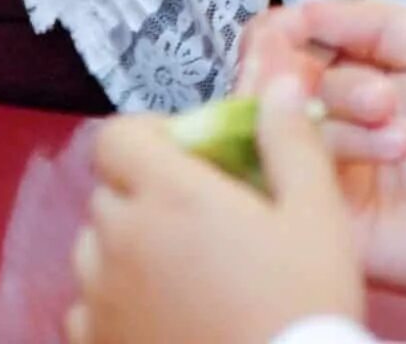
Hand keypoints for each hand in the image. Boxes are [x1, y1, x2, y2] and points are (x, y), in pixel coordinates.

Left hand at [68, 79, 363, 343]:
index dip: (148, 139)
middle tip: (200, 224)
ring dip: (128, 251)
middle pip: (111, 193)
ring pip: (95, 250)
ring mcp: (100, 295)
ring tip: (184, 276)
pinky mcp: (95, 341)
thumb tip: (279, 86)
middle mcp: (119, 238)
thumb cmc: (303, 306)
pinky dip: (115, 306)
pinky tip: (164, 318)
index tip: (188, 160)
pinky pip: (88, 308)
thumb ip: (291, 144)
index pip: (116, 137)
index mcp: (167, 194)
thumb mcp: (317, 219)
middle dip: (147, 196)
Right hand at [289, 0, 405, 297]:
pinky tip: (387, 147)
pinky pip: (302, 182)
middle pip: (271, 87)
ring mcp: (333, 173)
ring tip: (405, 129)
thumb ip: (366, 19)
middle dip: (297, 71)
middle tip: (353, 81)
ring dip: (345, 112)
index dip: (273, 37)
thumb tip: (296, 8)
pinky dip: (336, 154)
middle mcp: (334, 121)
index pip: (280, 50)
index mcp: (352, 76)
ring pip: (286, 128)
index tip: (286, 31)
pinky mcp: (339, 221)